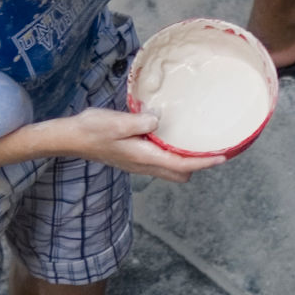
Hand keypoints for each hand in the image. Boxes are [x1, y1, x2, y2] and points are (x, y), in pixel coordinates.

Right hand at [59, 107, 225, 177]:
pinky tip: (171, 139)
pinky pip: (160, 162)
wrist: (71, 138)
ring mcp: (137, 164)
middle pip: (179, 174)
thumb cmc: (92, 129)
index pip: (181, 165)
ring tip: (197, 143)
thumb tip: (158, 120)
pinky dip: (172, 156)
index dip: (204, 162)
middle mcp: (143, 165)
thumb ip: (140, 122)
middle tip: (212, 149)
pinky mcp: (132, 158)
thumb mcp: (116, 122)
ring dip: (185, 161)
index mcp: (144, 157)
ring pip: (170, 170)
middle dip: (198, 165)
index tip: (223, 156)